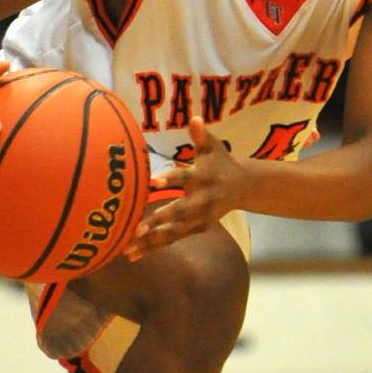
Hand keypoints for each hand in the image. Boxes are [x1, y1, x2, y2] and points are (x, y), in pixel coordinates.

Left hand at [128, 117, 241, 256]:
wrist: (243, 187)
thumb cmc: (221, 162)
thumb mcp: (214, 147)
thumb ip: (202, 135)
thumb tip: (194, 118)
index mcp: (203, 178)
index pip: (185, 178)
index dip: (170, 180)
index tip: (153, 182)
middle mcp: (202, 200)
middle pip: (179, 211)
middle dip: (159, 220)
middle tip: (138, 228)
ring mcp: (200, 218)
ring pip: (174, 232)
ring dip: (152, 241)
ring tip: (128, 248)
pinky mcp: (197, 229)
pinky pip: (173, 239)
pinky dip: (154, 247)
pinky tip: (134, 254)